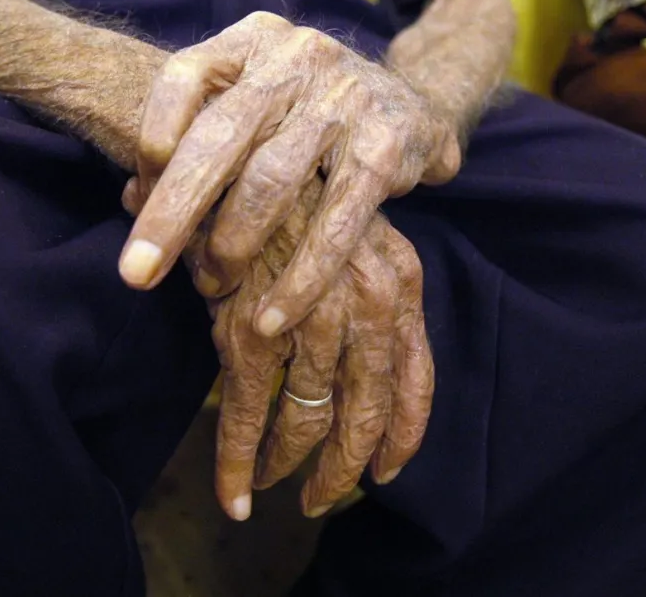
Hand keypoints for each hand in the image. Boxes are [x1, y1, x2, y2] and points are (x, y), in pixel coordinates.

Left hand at [118, 11, 459, 340]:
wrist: (412, 106)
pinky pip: (335, 223)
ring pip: (272, 181)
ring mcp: (345, 99)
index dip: (152, 134)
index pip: (186, 75)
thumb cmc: (306, 115)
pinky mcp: (384, 148)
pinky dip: (301, 278)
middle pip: (219, 136)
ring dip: (232, 246)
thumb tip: (132, 197)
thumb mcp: (255, 101)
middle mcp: (297, 58)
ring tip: (210, 289)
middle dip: (172, 211)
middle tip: (135, 274)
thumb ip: (199, 136)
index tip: (132, 194)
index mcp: (253, 40)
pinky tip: (272, 317)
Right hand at [144, 178, 434, 520]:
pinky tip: (235, 493)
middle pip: (367, 409)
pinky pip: (248, 413)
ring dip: (290, 467)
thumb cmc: (288, 195)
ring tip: (271, 488)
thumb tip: (360, 367)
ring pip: (308, 419)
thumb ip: (361, 299)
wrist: (230, 144)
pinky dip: (238, 460)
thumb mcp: (344, 240)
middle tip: (323, 500)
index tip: (388, 471)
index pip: (415, 374)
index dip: (404, 431)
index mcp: (396, 279)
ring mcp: (306, 316)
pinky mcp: (246, 328)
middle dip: (346, 466)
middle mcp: (364, 301)